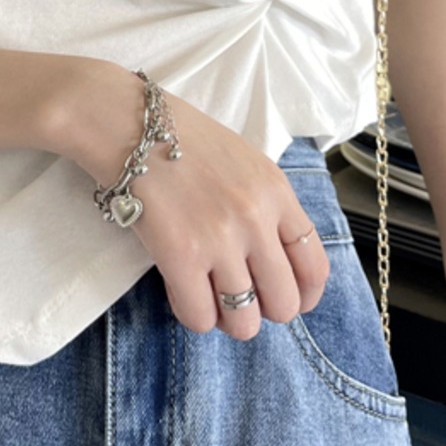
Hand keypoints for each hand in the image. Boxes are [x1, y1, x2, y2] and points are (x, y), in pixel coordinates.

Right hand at [58, 61, 329, 340]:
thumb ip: (268, 208)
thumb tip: (276, 261)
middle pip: (283, 303)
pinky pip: (199, 317)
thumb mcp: (247, 163)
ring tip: (212, 300)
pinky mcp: (180, 256)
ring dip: (228, 320)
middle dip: (264, 311)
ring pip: (243, 321)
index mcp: (277, 194)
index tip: (291, 301)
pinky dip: (193, 315)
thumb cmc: (184, 140)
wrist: (130, 124)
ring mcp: (219, 240)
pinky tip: (182, 292)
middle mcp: (256, 220)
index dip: (306, 296)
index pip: (314, 266)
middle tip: (241, 299)